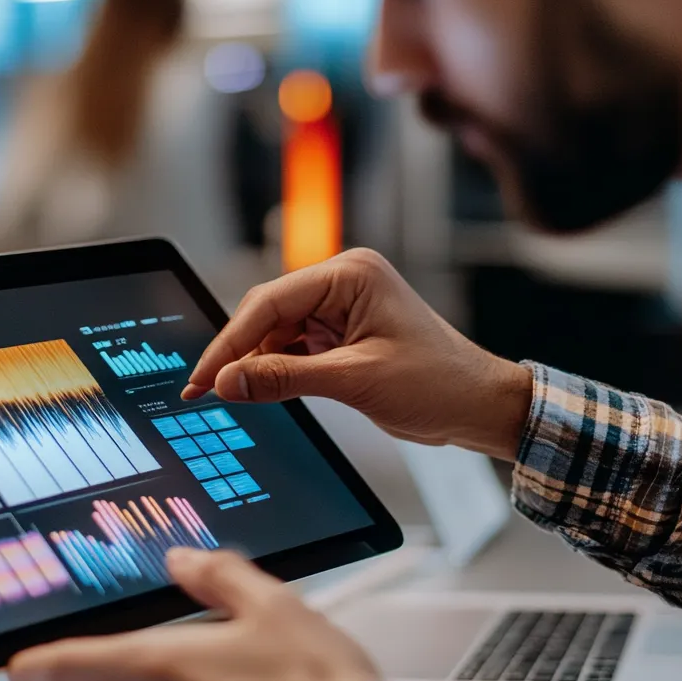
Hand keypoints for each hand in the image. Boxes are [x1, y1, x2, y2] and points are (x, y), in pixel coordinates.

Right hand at [183, 249, 531, 460]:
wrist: (479, 405)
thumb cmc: (438, 383)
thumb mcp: (355, 381)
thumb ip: (284, 378)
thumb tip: (227, 382)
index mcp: (350, 275)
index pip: (270, 303)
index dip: (229, 342)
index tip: (202, 378)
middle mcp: (342, 281)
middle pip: (267, 313)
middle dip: (238, 352)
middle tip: (206, 389)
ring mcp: (341, 306)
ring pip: (276, 331)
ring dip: (257, 363)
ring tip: (234, 394)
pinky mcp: (341, 330)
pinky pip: (294, 345)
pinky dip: (276, 368)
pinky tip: (261, 388)